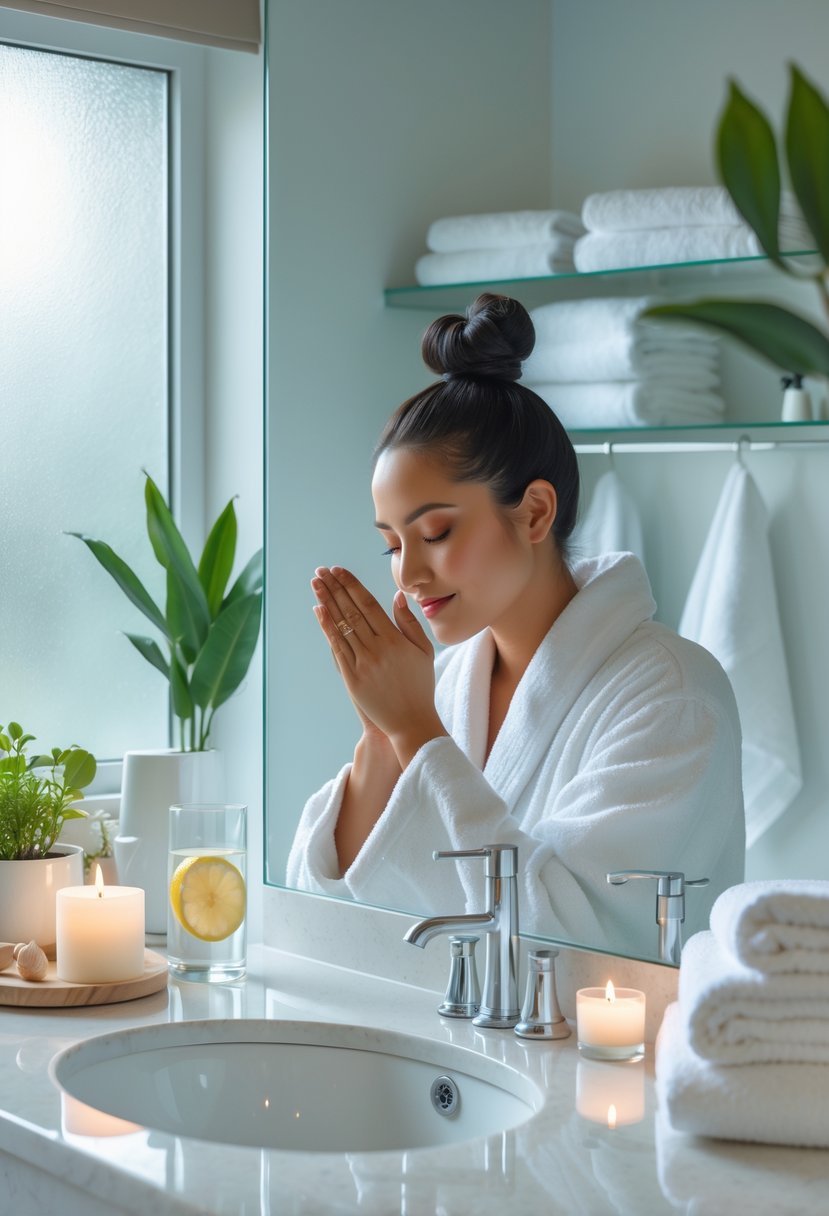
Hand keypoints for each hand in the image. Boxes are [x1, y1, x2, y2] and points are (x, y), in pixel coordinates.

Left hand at [311, 566, 446, 764]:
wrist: (411, 722)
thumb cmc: (420, 685)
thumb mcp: (423, 651)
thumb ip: (409, 623)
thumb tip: (396, 596)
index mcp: (395, 640)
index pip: (368, 604)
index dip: (351, 586)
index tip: (338, 571)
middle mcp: (377, 649)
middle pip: (351, 611)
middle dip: (334, 588)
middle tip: (321, 571)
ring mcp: (362, 663)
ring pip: (341, 626)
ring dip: (326, 602)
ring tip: (316, 584)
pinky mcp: (352, 678)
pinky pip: (337, 648)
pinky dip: (327, 628)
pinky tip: (319, 612)